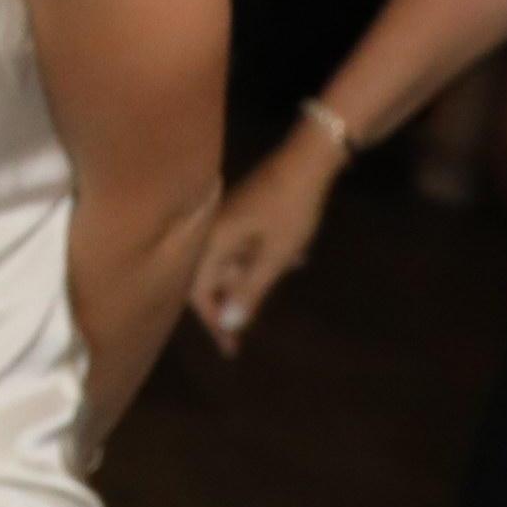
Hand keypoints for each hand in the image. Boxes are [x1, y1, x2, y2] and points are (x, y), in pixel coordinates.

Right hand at [192, 123, 341, 350]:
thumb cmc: (290, 209)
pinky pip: (242, 245)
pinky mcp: (243, 211)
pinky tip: (292, 260)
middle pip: (210, 278)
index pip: (198, 292)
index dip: (214, 321)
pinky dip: (260, 259)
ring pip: (229, 262)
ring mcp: (226, 219)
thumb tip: (230, 323)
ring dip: (249, 280)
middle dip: (232, 302)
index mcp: (211, 241)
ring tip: (280, 283)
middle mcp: (210, 230)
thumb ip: (250, 290)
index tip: (232, 346)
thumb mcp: (275, 256)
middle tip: (250, 329)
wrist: (308, 160)